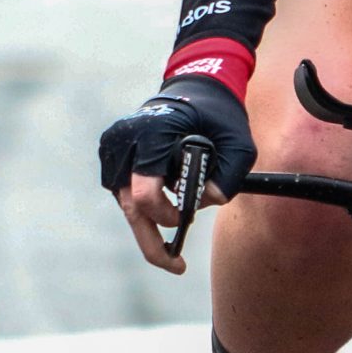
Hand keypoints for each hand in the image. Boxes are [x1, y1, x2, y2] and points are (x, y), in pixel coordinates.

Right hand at [98, 79, 255, 273]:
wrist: (193, 87)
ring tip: (177, 227)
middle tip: (176, 265)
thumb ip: (230, 175)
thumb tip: (208, 202)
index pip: (145, 192)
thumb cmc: (217, 114)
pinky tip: (167, 207)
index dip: (166, 214)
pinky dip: (146, 207)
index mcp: (151, 132)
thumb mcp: (239, 141)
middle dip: (152, 241)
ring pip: (127, 205)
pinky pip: (126, 195)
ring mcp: (114, 150)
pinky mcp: (112, 158)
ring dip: (152, 221)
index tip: (185, 221)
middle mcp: (124, 141)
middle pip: (131, 206)